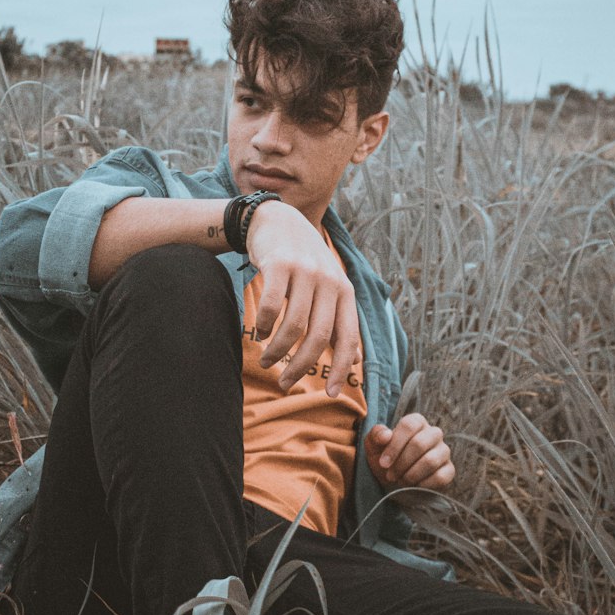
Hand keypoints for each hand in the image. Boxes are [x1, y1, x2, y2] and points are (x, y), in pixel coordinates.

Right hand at [245, 201, 360, 395]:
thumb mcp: (328, 287)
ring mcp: (305, 271)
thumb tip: (353, 361)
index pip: (347, 337)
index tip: (331, 394)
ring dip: (277, 351)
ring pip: (293, 326)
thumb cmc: (303, 263)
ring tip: (266, 361)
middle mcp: (329, 281)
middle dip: (300, 367)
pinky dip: (265, 326)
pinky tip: (260, 333)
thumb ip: (339, 320)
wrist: (277, 221)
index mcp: (344, 292)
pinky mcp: (280, 264)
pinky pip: (272, 306)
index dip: (340, 369)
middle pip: (317, 337)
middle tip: (285, 384)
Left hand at [365, 415, 454, 490]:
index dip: (395, 445)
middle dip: (401, 463)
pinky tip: (414, 486)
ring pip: (431, 461)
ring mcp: (443, 451)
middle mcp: (433, 433)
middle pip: (420, 444)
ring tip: (401, 480)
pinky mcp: (449, 469)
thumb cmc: (385, 459)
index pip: (409, 425)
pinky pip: (441, 476)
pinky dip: (423, 484)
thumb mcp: (373, 446)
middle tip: (391, 475)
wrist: (394, 481)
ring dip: (411, 475)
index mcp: (416, 422)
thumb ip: (376, 436)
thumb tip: (386, 435)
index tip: (383, 462)